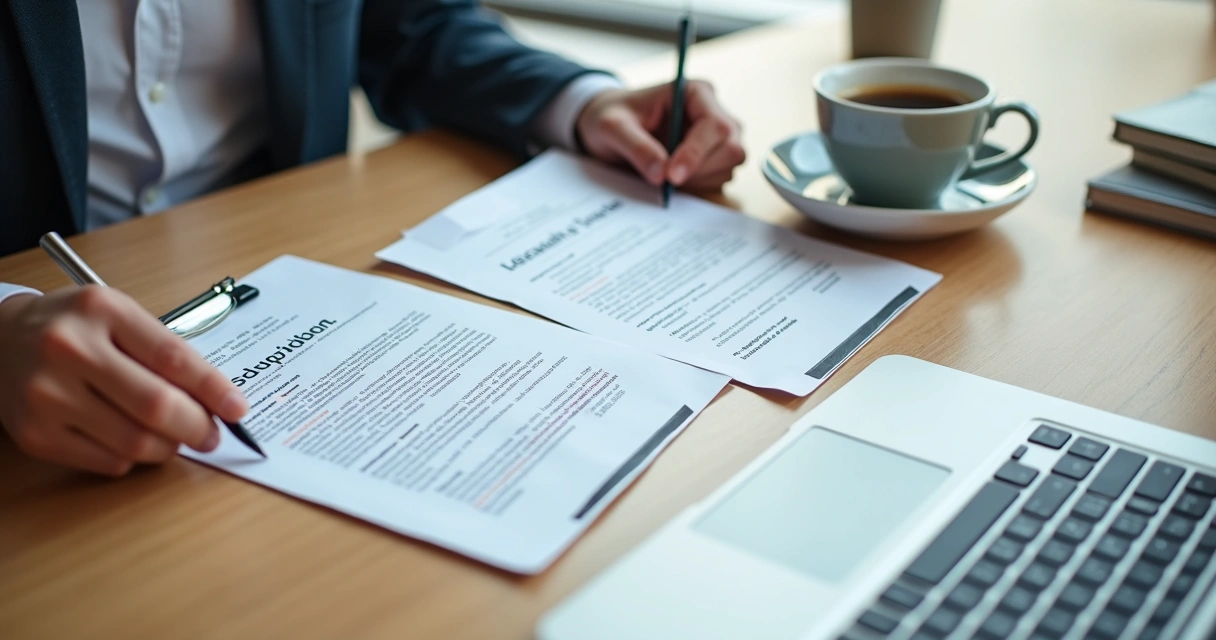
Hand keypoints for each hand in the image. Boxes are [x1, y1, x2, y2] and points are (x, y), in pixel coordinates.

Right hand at [0, 288, 247, 475]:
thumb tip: (217, 399)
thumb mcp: (118, 317)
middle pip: (156, 405)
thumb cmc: (73, 328)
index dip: (214, 389)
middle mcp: (70, 349)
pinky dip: (135, 459)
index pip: (174, 357)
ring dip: (169, 448)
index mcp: (102, 311)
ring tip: (175, 439)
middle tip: (212, 434)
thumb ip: (164, 351)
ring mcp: (48, 394)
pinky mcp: (36, 434)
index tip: (238, 408)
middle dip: (197, 427)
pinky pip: (108, 461)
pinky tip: (136, 442)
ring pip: (135, 441)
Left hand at [576, 80, 745, 191]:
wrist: (613, 127)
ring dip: (699, 179)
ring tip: (665, 174)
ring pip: (729, 166)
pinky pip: (720, 179)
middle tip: (666, 180)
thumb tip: (660, 173)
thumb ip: (636, 147)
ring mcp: (717, 137)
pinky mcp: (714, 158)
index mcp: (695, 93)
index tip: (671, 176)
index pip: (715, 125)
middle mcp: (713, 112)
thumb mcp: (612, 127)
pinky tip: (674, 178)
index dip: (697, 153)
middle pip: (731, 148)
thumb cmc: (614, 117)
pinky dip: (699, 185)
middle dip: (700, 170)